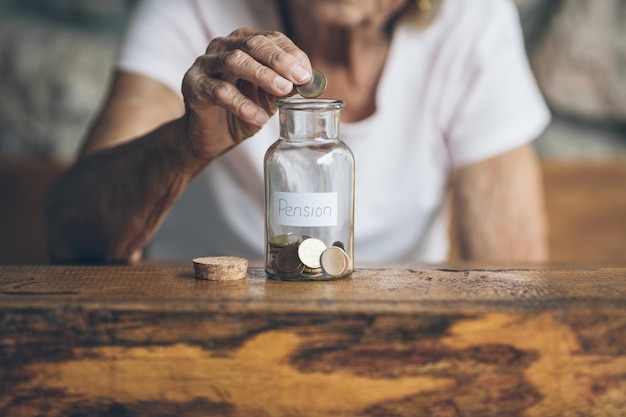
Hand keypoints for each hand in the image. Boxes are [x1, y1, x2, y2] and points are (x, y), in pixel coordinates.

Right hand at [181, 28, 311, 158]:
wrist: (211, 138)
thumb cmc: (239, 113)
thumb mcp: (267, 100)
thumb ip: (283, 88)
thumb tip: (307, 81)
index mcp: (242, 44)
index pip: (270, 38)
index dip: (291, 54)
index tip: (306, 74)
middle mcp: (222, 47)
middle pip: (252, 44)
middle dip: (279, 60)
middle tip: (299, 78)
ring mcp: (205, 65)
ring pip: (234, 61)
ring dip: (262, 75)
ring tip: (283, 90)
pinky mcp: (194, 87)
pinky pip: (220, 92)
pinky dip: (243, 105)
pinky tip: (259, 117)